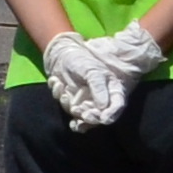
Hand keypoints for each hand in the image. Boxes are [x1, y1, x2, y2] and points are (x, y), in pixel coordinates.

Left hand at [40, 28, 157, 131]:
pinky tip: (56, 82)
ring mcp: (83, 100)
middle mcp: (99, 99)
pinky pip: (64, 105)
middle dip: (88, 117)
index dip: (111, 115)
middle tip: (77, 110)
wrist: (61, 53)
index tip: (102, 119)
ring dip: (69, 107)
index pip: (116, 107)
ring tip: (63, 94)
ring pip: (79, 114)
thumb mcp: (93, 71)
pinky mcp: (70, 99)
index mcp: (110, 90)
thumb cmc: (82, 59)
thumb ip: (99, 88)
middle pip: (97, 116)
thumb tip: (103, 107)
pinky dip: (58, 95)